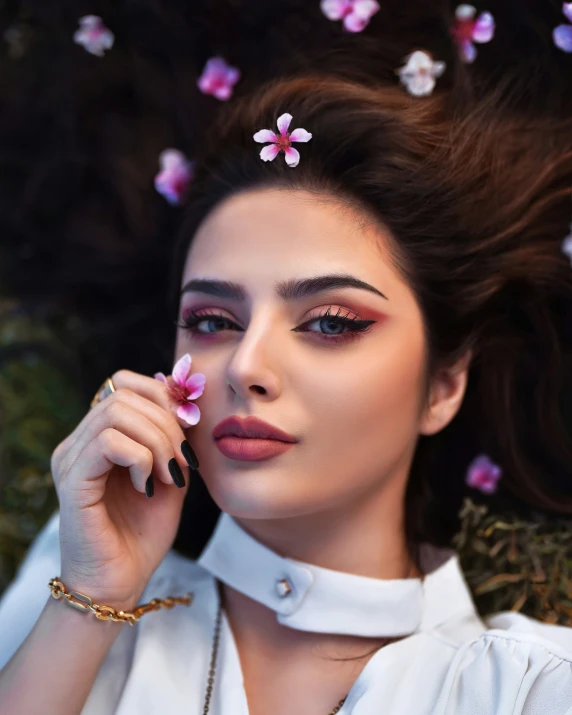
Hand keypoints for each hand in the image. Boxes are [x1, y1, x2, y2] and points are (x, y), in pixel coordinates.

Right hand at [50, 369, 200, 611]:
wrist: (121, 582)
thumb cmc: (143, 532)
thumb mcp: (170, 474)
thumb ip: (174, 438)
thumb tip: (185, 402)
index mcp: (99, 436)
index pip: (123, 383)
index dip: (161, 397)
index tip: (187, 432)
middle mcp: (79, 442)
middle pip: (123, 394)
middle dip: (166, 424)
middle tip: (181, 463)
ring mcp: (71, 459)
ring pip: (116, 412)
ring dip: (156, 441)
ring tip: (167, 475)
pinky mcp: (72, 481)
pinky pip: (108, 441)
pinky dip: (140, 458)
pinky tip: (147, 485)